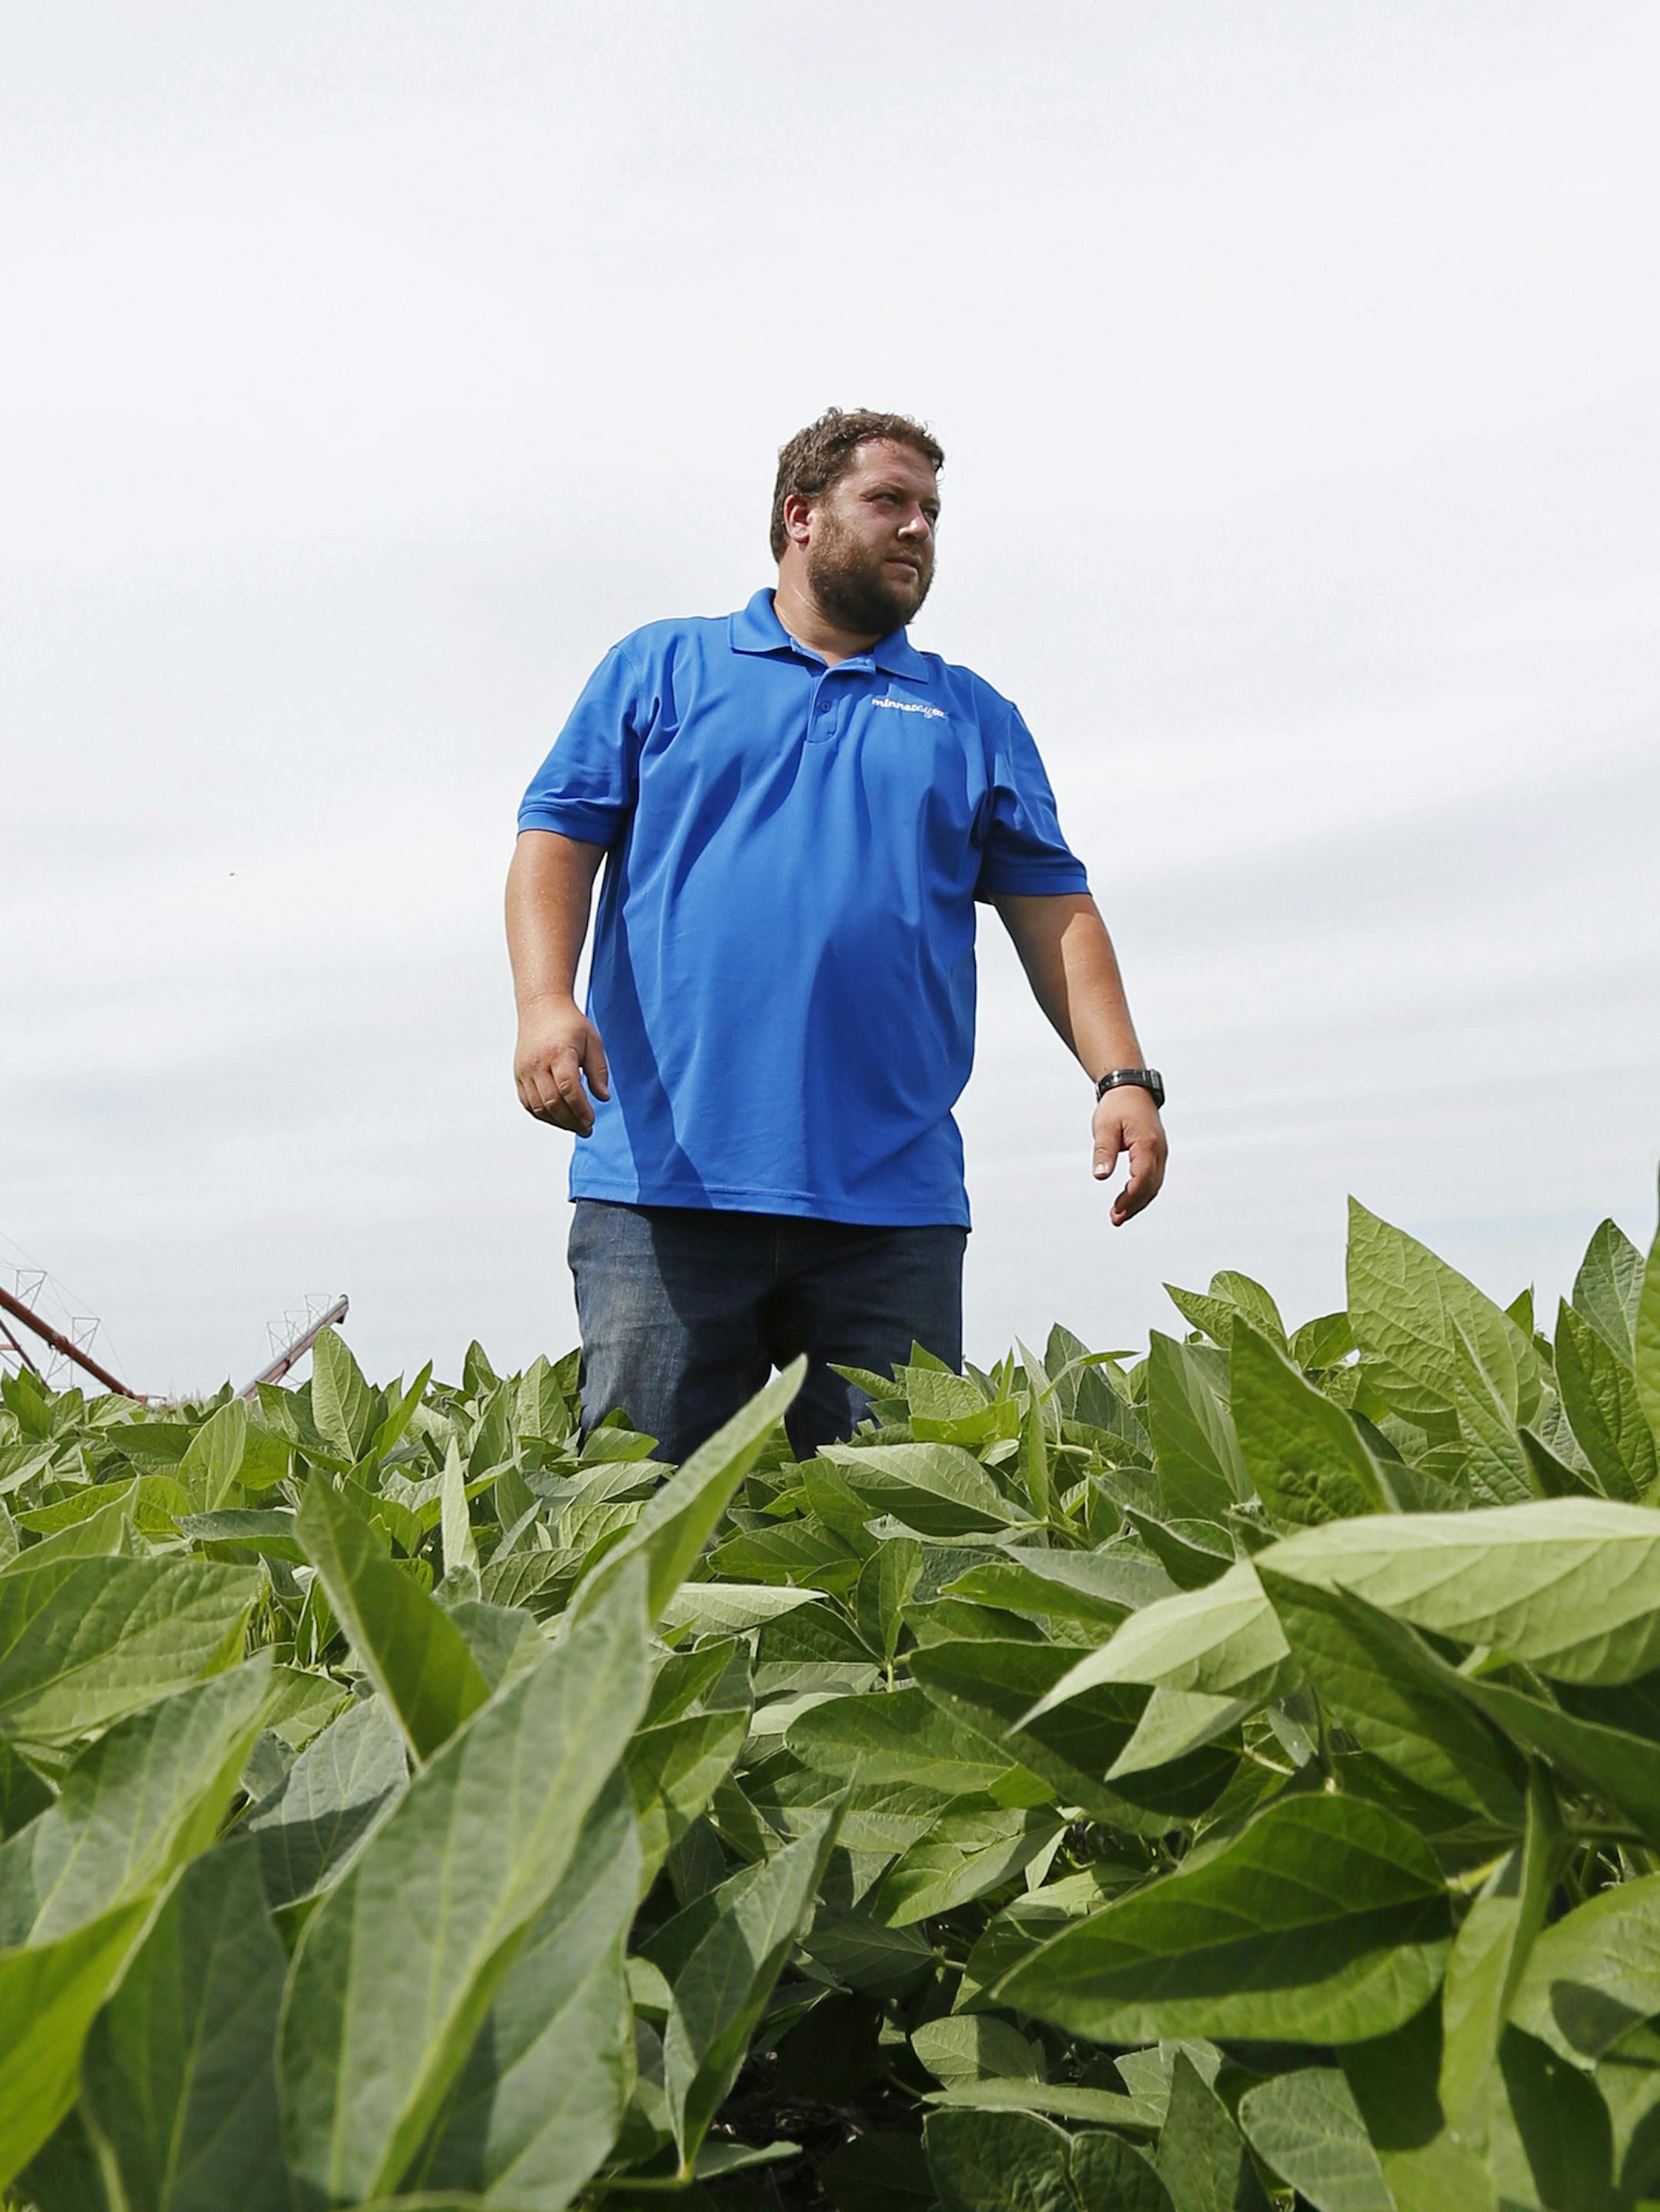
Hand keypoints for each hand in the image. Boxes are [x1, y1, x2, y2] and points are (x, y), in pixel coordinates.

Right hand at [514, 998, 610, 1135]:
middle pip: (552, 1101)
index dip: (580, 1108)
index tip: (592, 1120)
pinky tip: (559, 1118)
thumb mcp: (592, 1041)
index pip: (568, 1087)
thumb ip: (598, 1070)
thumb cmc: (570, 1024)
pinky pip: (529, 1103)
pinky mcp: (518, 1075)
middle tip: (587, 1129)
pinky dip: (543, 1115)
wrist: (540, 1008)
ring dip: (558, 1121)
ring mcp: (524, 1070)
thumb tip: (603, 1098)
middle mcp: (537, 1063)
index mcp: (558, 1052)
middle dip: (571, 1120)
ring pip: (538, 1106)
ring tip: (575, 1126)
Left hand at [1091, 1086, 1166, 1225]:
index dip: (1130, 1197)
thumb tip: (1100, 1175)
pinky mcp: (1156, 1153)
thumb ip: (1103, 1151)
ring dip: (1138, 1201)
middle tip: (1116, 1219)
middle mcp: (1159, 1150)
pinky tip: (1128, 1200)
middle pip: (1151, 1186)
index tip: (1116, 1210)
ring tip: (1120, 1215)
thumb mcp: (1104, 1127)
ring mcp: (1160, 1152)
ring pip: (1154, 1184)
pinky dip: (1142, 1191)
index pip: (1142, 1177)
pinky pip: (1153, 1177)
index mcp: (1147, 1143)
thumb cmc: (1117, 1106)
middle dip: (1134, 1205)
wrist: (1131, 1089)